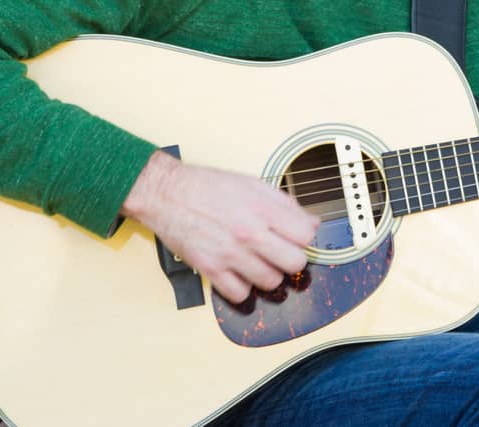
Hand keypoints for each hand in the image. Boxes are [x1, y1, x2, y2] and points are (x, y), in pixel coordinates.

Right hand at [120, 151, 319, 303]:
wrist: (168, 193)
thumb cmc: (208, 186)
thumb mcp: (253, 184)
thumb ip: (285, 203)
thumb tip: (311, 222)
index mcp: (263, 209)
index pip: (306, 236)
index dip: (304, 237)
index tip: (296, 236)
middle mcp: (249, 233)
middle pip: (294, 263)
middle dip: (292, 258)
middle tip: (281, 252)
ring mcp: (230, 254)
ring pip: (271, 282)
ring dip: (269, 274)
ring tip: (259, 261)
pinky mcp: (210, 269)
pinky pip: (240, 294)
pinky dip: (243, 288)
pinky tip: (240, 273)